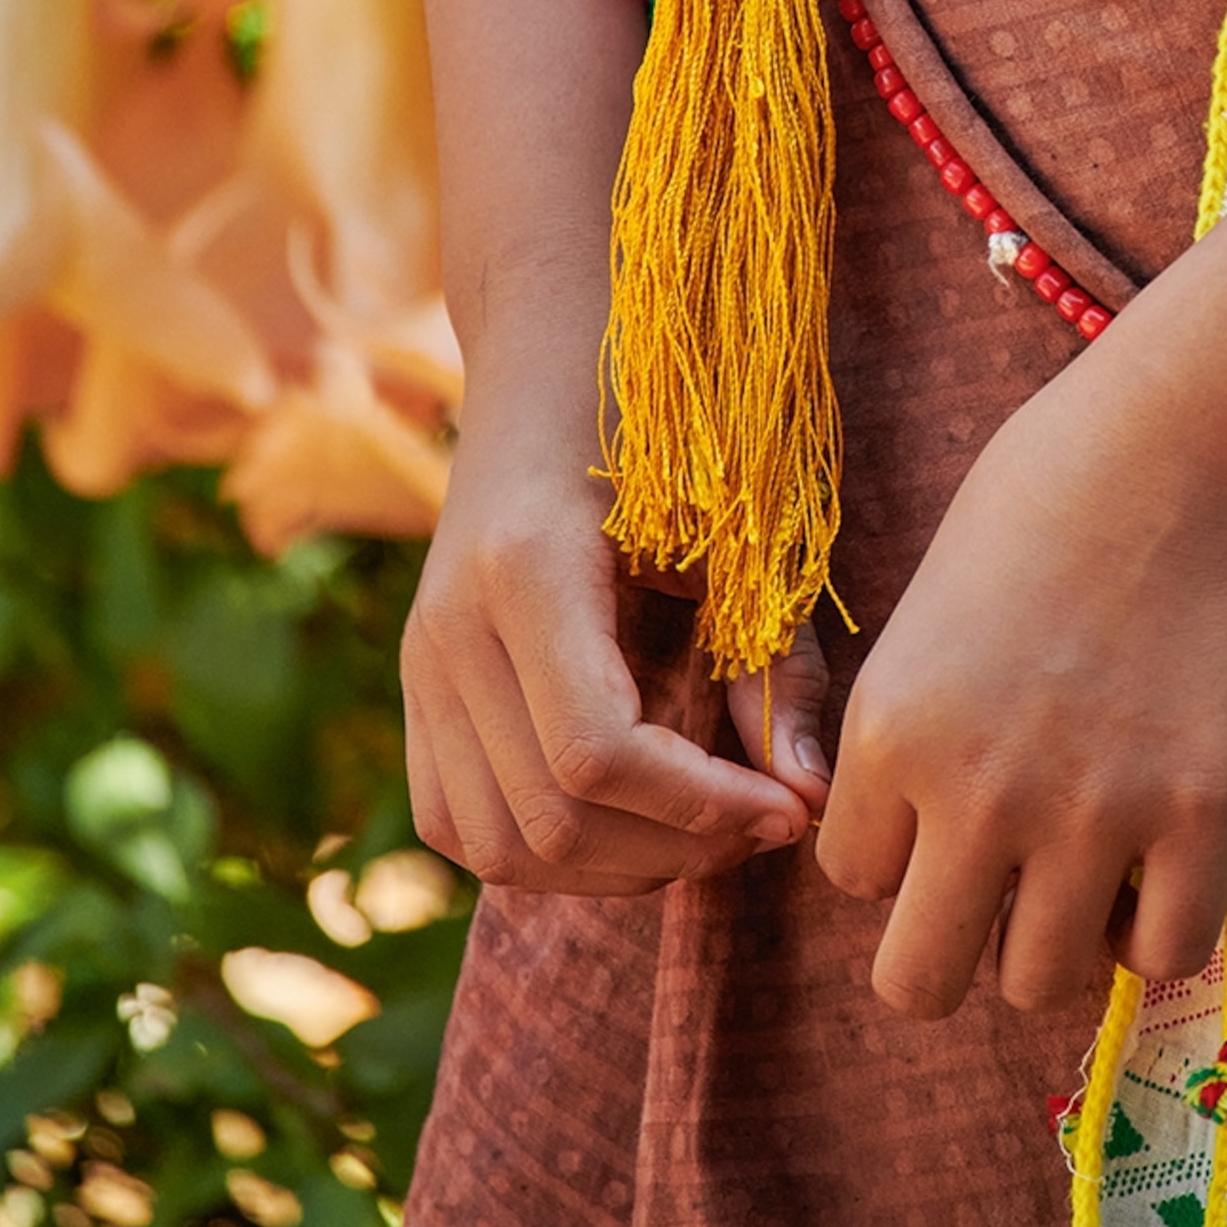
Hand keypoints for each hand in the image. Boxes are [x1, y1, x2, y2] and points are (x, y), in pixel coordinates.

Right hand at [402, 353, 829, 895]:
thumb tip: (810, 798)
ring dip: (613, 865)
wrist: (553, 360)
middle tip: (765, 821)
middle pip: (549, 814)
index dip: (700, 808)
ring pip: (498, 843)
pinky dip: (546, 851)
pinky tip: (630, 819)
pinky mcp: (415, 691)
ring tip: (705, 828)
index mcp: (528, 568)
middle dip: (673, 846)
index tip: (789, 813)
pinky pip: (460, 824)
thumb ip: (775, 665)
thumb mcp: (735, 530)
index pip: (597, 753)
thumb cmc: (665, 431)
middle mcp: (449, 626)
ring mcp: (419, 664)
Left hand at [815, 342, 1226, 1015]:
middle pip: (917, 984)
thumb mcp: (931, 610)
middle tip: (994, 890)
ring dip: (1053, 937)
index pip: (850, 875)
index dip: (897, 848)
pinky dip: (1151, 927)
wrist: (1186, 445)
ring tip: (1084, 862)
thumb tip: (920, 835)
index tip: (944, 801)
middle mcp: (976, 791)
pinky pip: (1158, 955)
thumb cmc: (1048, 493)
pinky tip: (1154, 863)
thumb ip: (916, 729)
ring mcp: (1094, 815)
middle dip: (947, 948)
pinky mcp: (1202, 818)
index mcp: (890, 727)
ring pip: (1037, 986)